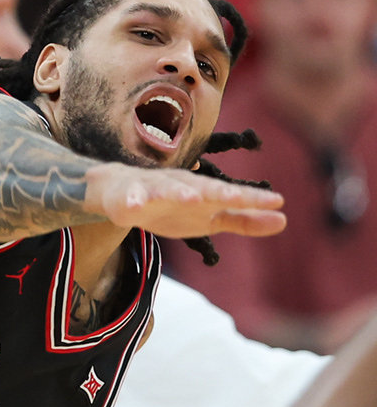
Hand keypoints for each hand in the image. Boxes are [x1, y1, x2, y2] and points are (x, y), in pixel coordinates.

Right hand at [85, 164, 284, 238]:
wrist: (123, 193)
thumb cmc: (172, 206)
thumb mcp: (210, 217)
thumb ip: (244, 219)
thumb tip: (284, 220)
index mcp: (203, 192)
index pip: (231, 195)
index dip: (251, 199)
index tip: (278, 201)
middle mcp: (182, 186)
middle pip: (202, 188)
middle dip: (217, 192)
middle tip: (234, 197)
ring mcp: (153, 189)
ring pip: (166, 189)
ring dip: (177, 193)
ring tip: (190, 199)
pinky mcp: (128, 197)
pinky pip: (130, 199)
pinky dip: (132, 201)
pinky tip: (134, 208)